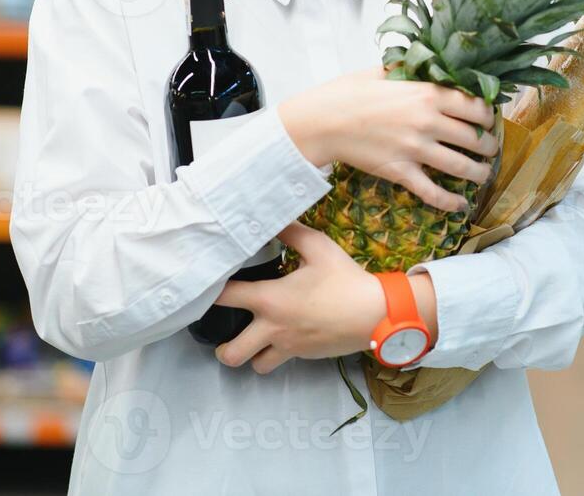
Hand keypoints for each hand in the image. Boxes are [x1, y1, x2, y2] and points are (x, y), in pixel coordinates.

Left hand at [213, 222, 437, 373]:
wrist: (377, 314)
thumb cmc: (345, 279)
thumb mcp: (319, 247)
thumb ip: (291, 232)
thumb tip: (272, 217)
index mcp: (270, 300)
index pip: (226, 298)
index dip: (209, 293)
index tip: (206, 287)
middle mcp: (273, 328)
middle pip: (232, 353)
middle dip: (222, 348)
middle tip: (227, 333)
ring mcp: (289, 346)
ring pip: (256, 366)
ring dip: (251, 355)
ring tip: (254, 341)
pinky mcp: (305, 356)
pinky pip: (282, 361)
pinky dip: (277, 354)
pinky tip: (285, 336)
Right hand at [279, 67, 498, 212]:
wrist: (321, 121)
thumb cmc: (347, 93)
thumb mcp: (381, 71)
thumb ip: (407, 68)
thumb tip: (422, 61)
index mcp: (427, 94)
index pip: (476, 107)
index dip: (489, 117)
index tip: (489, 121)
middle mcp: (428, 122)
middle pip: (474, 138)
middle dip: (488, 147)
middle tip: (491, 150)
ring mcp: (415, 149)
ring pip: (461, 166)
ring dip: (479, 174)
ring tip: (483, 176)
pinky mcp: (401, 172)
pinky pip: (433, 192)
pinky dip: (450, 202)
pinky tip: (461, 205)